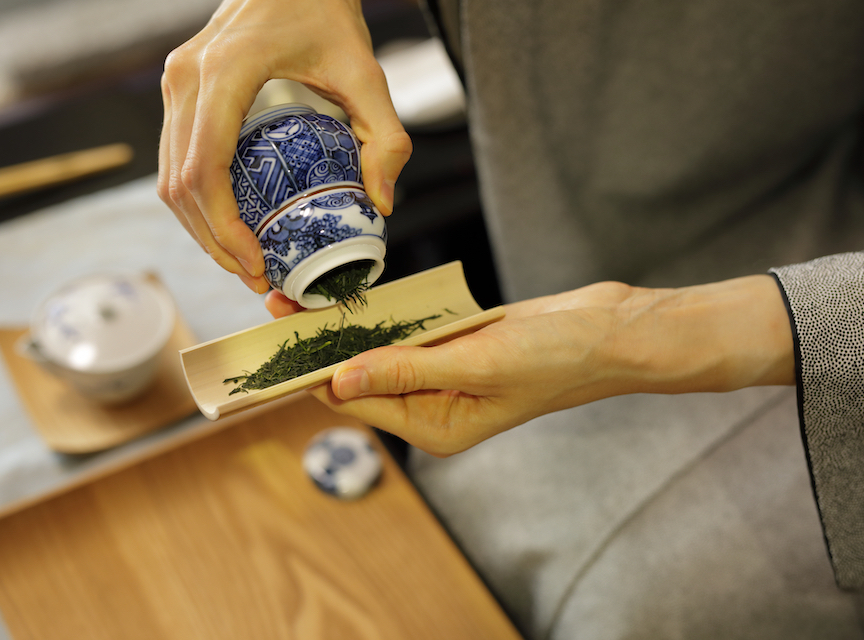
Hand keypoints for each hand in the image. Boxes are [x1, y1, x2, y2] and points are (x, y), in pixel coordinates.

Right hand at [157, 0, 412, 292]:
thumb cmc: (325, 11)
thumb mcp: (366, 69)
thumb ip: (385, 135)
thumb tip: (382, 203)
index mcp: (225, 72)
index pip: (205, 168)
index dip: (224, 228)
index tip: (257, 263)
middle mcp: (185, 79)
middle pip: (180, 184)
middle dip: (214, 242)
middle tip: (256, 278)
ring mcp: (174, 84)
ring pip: (168, 178)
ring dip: (200, 229)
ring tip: (243, 262)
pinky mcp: (177, 90)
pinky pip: (174, 160)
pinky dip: (196, 202)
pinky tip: (229, 226)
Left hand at [282, 276, 793, 455]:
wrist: (608, 329)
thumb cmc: (554, 357)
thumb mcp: (472, 364)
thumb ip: (403, 371)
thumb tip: (338, 380)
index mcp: (434, 427)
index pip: (357, 402)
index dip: (314, 373)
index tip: (276, 344)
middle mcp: (433, 407)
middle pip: (362, 377)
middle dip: (323, 346)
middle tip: (281, 309)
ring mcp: (444, 376)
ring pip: (382, 352)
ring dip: (350, 328)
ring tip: (305, 299)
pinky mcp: (456, 347)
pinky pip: (409, 333)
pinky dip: (386, 316)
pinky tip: (356, 297)